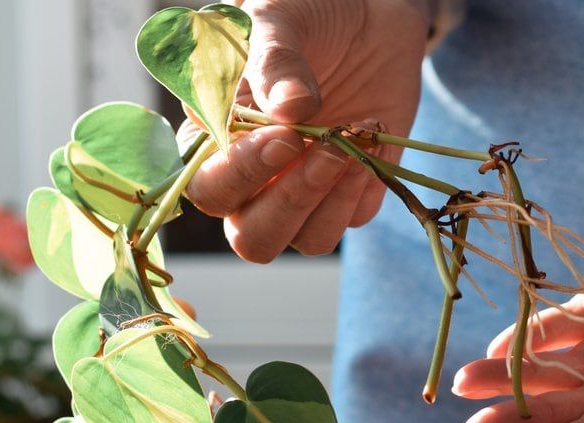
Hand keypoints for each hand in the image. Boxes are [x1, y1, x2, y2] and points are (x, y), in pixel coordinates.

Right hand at [184, 0, 428, 260]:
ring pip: (307, 240)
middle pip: (253, 237)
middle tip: (326, 149)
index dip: (241, 175)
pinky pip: (354, 218)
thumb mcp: (280, 20)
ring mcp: (304, 190)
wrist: (368, 13)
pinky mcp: (351, 192)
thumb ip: (277, 62)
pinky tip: (374, 135)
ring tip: (355, 137)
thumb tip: (291, 109)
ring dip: (333, 198)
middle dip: (290, 202)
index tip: (284, 138)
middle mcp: (255, 180)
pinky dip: (366, 183)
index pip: (209, 188)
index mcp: (215, 140)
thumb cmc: (306, 13)